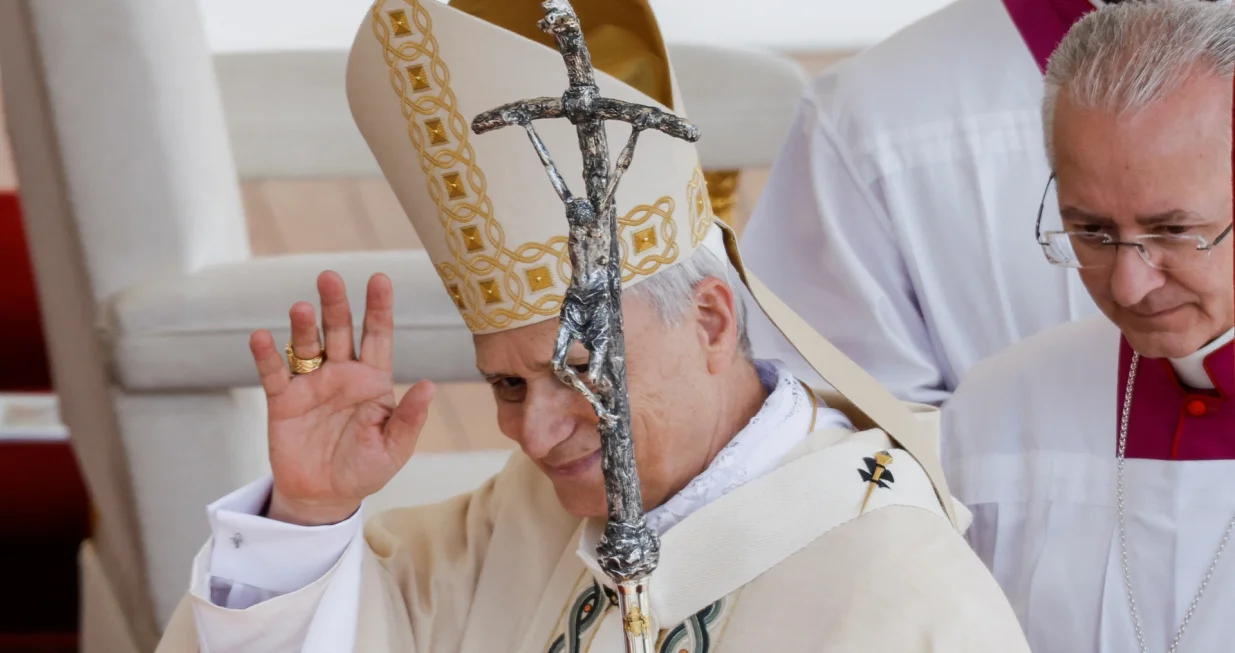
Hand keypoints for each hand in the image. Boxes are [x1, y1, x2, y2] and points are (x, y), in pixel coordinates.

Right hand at [249, 271, 434, 525]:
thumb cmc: (365, 470)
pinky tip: (262, 337)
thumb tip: (429, 385)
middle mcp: (342, 374)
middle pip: (339, 331)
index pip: (378, 336)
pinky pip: (274, 374)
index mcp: (373, 380)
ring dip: (303, 326)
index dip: (379, 308)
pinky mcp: (283, 401)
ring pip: (307, 346)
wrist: (325, 498)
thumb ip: (409, 418)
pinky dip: (267, 355)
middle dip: (335, 304)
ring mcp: (311, 385)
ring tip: (300, 307)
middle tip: (329, 277)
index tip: (379, 279)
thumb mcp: (394, 448)